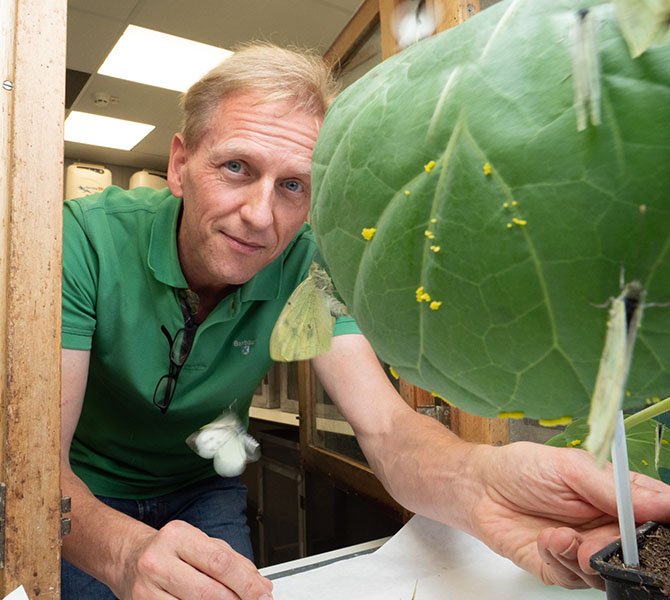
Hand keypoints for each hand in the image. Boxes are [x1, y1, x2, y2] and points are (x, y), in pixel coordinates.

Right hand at [116, 520, 272, 598]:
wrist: (128, 558)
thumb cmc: (169, 550)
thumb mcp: (201, 542)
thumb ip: (232, 560)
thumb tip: (260, 584)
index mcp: (178, 536)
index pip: (220, 562)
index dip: (246, 582)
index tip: (263, 594)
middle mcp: (159, 561)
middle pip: (208, 591)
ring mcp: (147, 588)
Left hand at [467, 441, 669, 588]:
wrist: (480, 485)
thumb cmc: (524, 468)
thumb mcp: (572, 467)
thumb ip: (616, 489)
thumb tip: (666, 503)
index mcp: (618, 498)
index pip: (658, 516)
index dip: (662, 524)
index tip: (657, 526)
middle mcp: (606, 529)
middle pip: (638, 553)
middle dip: (623, 550)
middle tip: (600, 540)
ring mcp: (583, 550)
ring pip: (608, 572)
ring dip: (589, 558)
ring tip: (565, 537)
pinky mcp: (558, 567)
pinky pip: (573, 578)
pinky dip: (562, 559)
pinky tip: (548, 539)